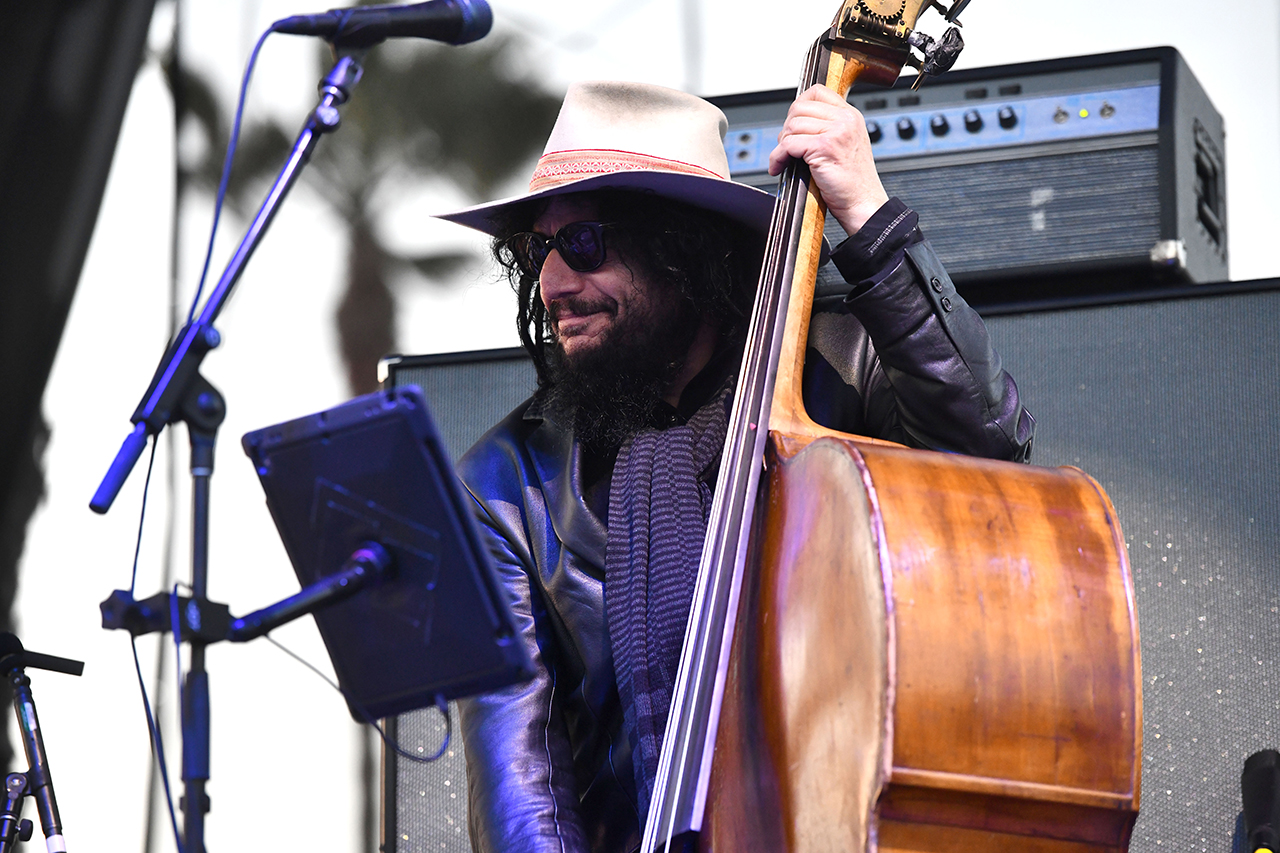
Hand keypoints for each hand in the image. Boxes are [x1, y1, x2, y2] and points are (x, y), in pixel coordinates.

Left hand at [768, 84, 888, 235]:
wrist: (863, 205)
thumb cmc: (852, 183)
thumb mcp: (845, 145)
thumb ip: (827, 129)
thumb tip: (795, 122)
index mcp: (851, 116)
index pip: (817, 92)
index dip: (798, 107)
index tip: (792, 126)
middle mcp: (845, 120)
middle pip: (799, 108)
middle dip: (787, 128)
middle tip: (787, 148)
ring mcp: (836, 132)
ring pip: (792, 126)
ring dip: (781, 145)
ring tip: (785, 160)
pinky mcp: (824, 148)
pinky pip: (788, 144)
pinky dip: (778, 157)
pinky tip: (779, 167)